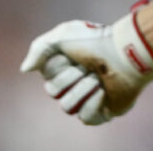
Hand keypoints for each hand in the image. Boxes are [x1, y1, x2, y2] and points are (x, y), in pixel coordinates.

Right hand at [20, 9, 152, 124]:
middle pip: (53, 91)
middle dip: (71, 76)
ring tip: (98, 77)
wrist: (126, 52)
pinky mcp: (102, 110)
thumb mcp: (63, 34)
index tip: (73, 53)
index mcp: (65, 65)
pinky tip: (103, 91)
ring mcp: (88, 97)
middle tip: (88, 65)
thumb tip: (26, 69)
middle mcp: (74, 81)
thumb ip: (39, 48)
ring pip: (67, 106)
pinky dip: (93, 103)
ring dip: (82, 89)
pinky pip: (86, 118)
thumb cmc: (96, 41)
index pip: (47, 76)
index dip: (58, 66)